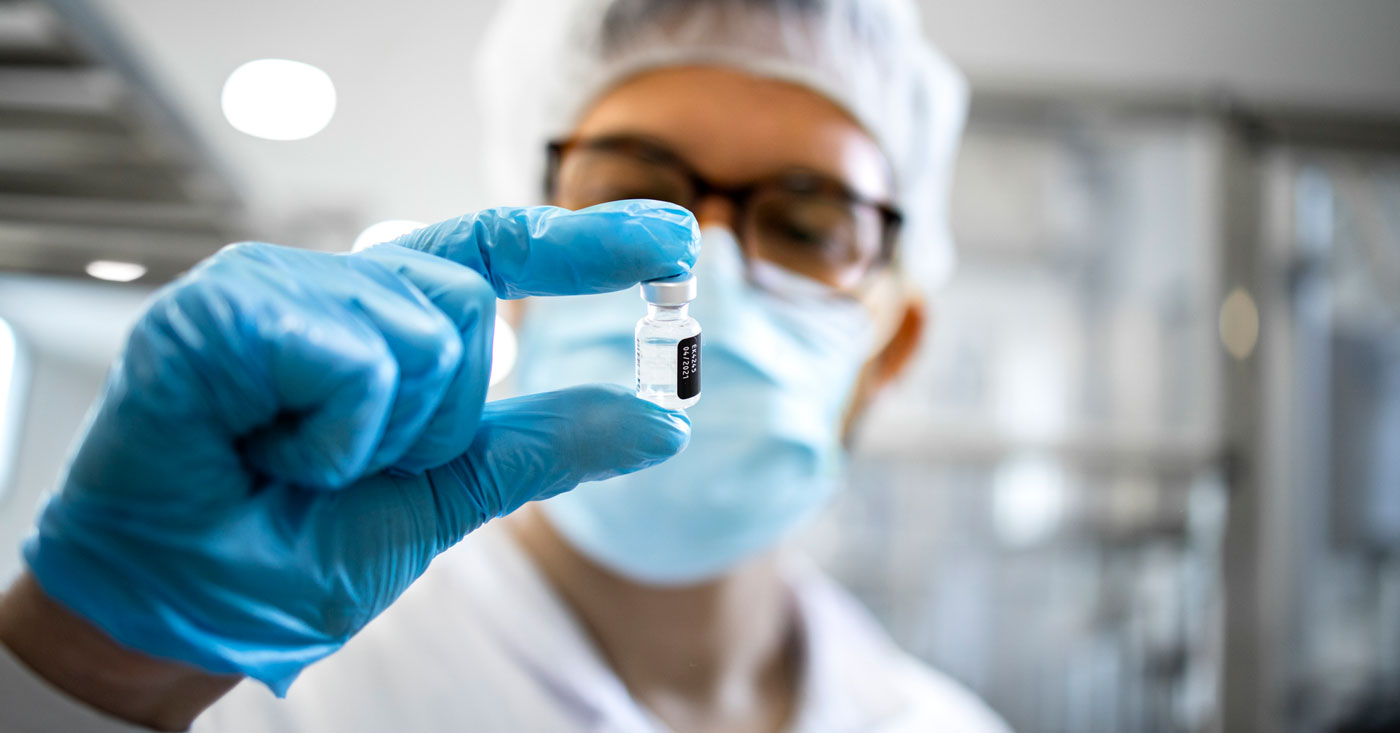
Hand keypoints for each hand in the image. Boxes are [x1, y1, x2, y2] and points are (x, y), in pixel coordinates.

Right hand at [16, 201, 698, 695]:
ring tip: (294, 461)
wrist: (192, 608)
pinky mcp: (220, 310)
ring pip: (419, 327)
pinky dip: (332, 434)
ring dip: (379, 434)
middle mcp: (333, 286)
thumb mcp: (446, 496)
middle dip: (433, 416)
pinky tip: (263, 450)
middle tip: (345, 466)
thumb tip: (663, 423)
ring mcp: (274, 286)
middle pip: (465, 305)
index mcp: (383, 320)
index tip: (676, 241)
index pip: (498, 254)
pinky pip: (352, 356)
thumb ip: (543, 446)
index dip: (588, 242)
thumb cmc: (297, 549)